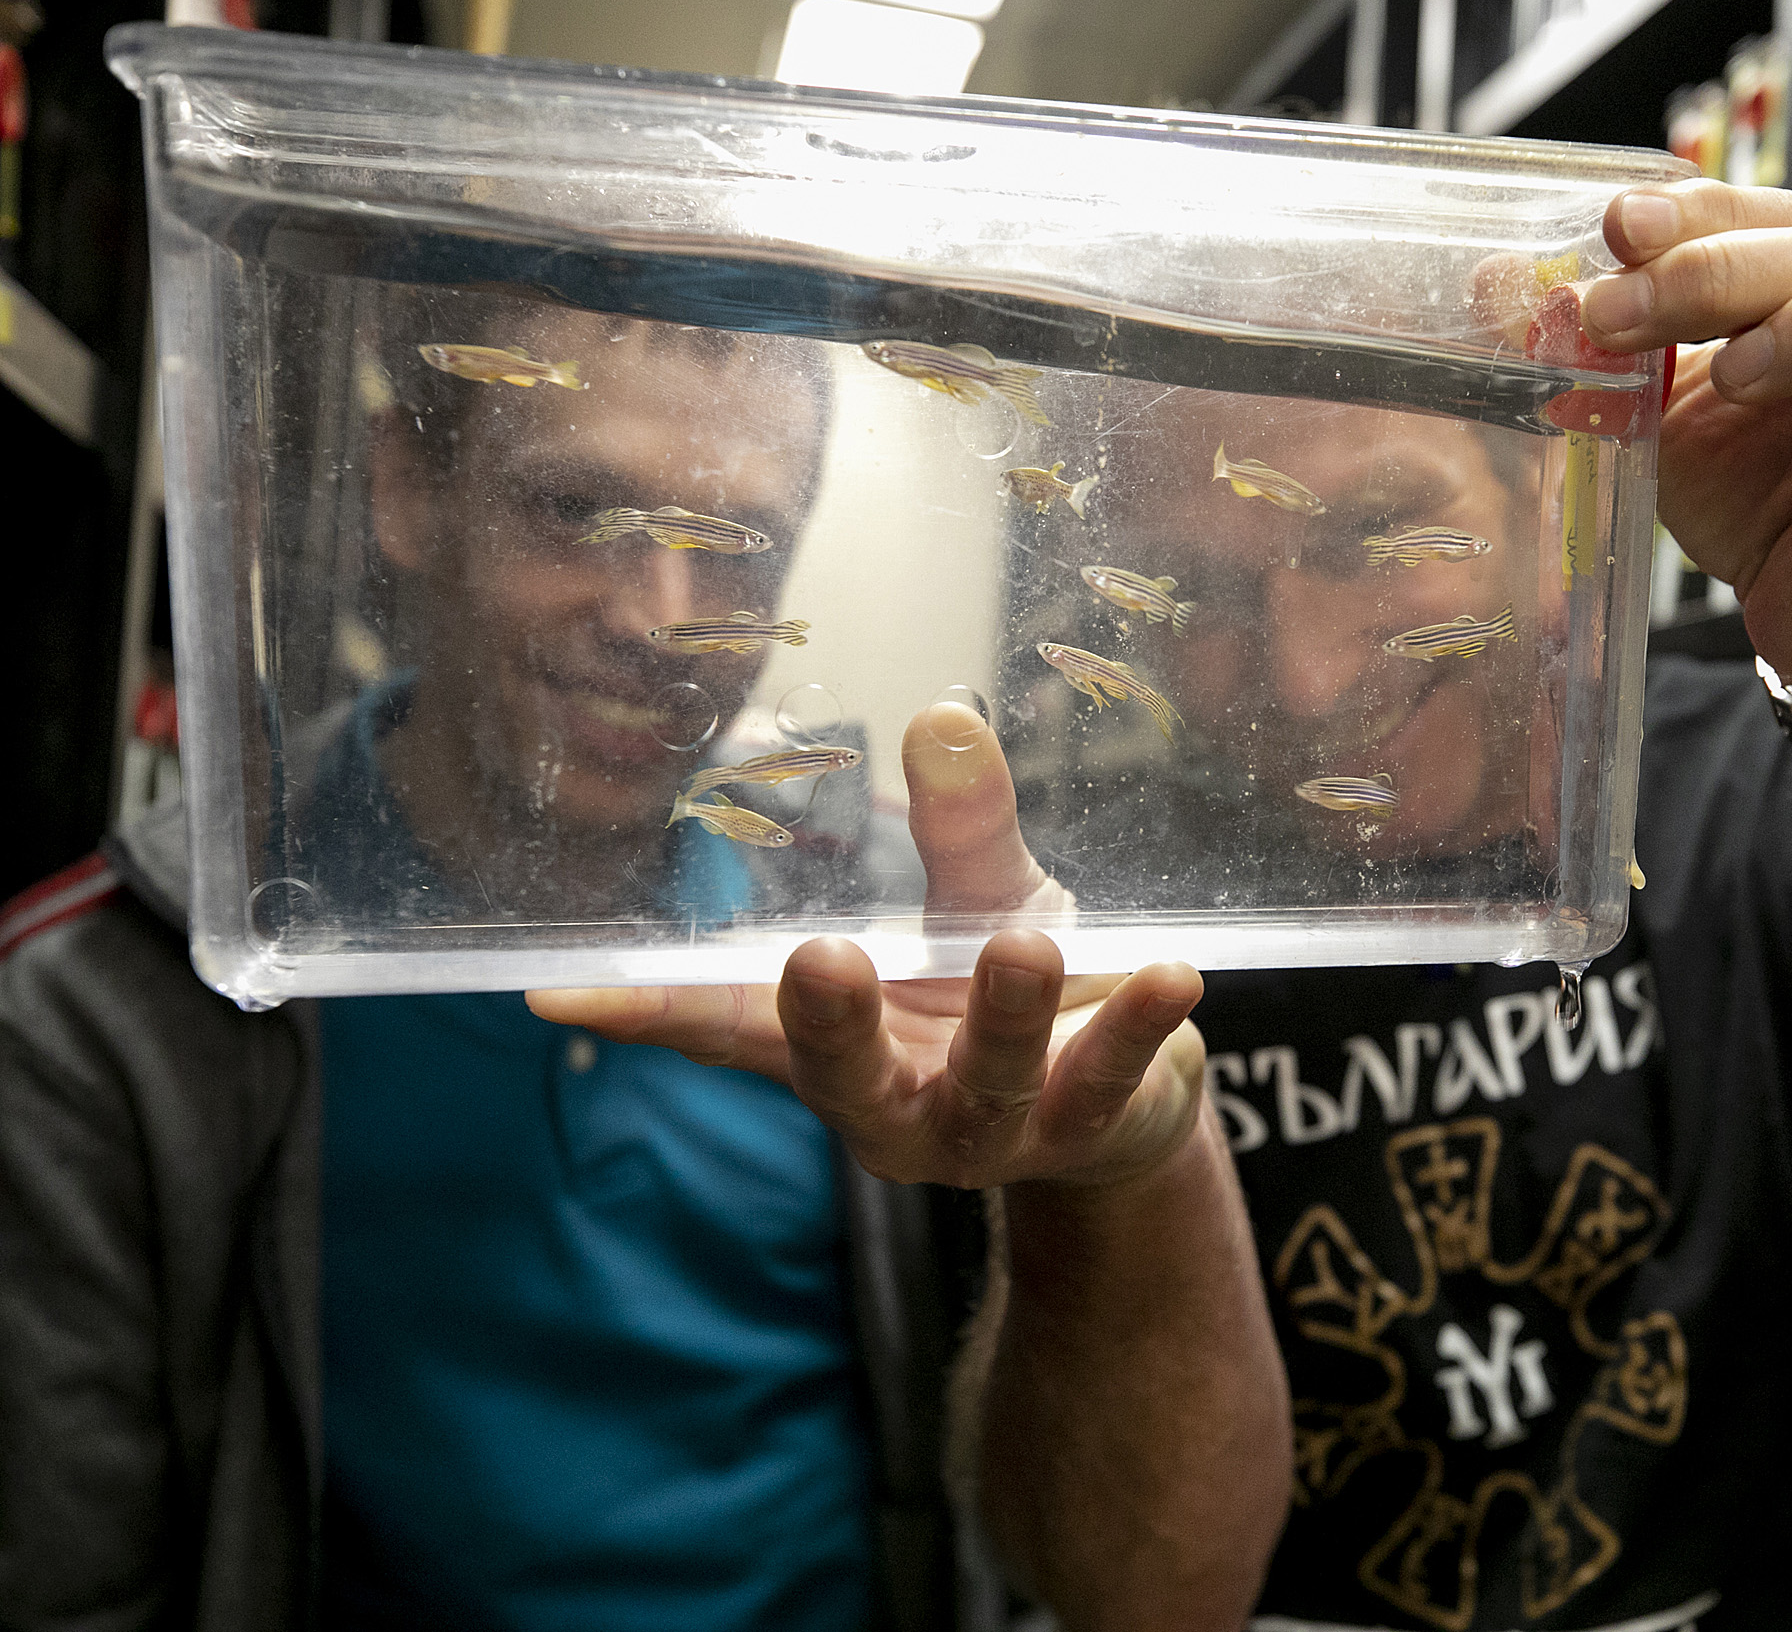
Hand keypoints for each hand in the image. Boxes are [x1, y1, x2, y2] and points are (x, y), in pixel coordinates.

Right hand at [528, 701, 1208, 1186]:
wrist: (1129, 1098)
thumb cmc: (1019, 991)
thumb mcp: (983, 898)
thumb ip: (959, 825)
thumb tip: (940, 717)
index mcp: (842, 1047)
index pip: (730, 1027)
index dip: (650, 1009)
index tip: (559, 987)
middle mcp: (898, 1105)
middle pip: (845, 1078)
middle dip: (832, 1028)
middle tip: (824, 963)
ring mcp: (992, 1132)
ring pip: (983, 1088)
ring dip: (1000, 1020)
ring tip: (1023, 947)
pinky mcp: (1087, 1129)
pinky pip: (1110, 1080)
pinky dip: (1134, 1028)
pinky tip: (1173, 979)